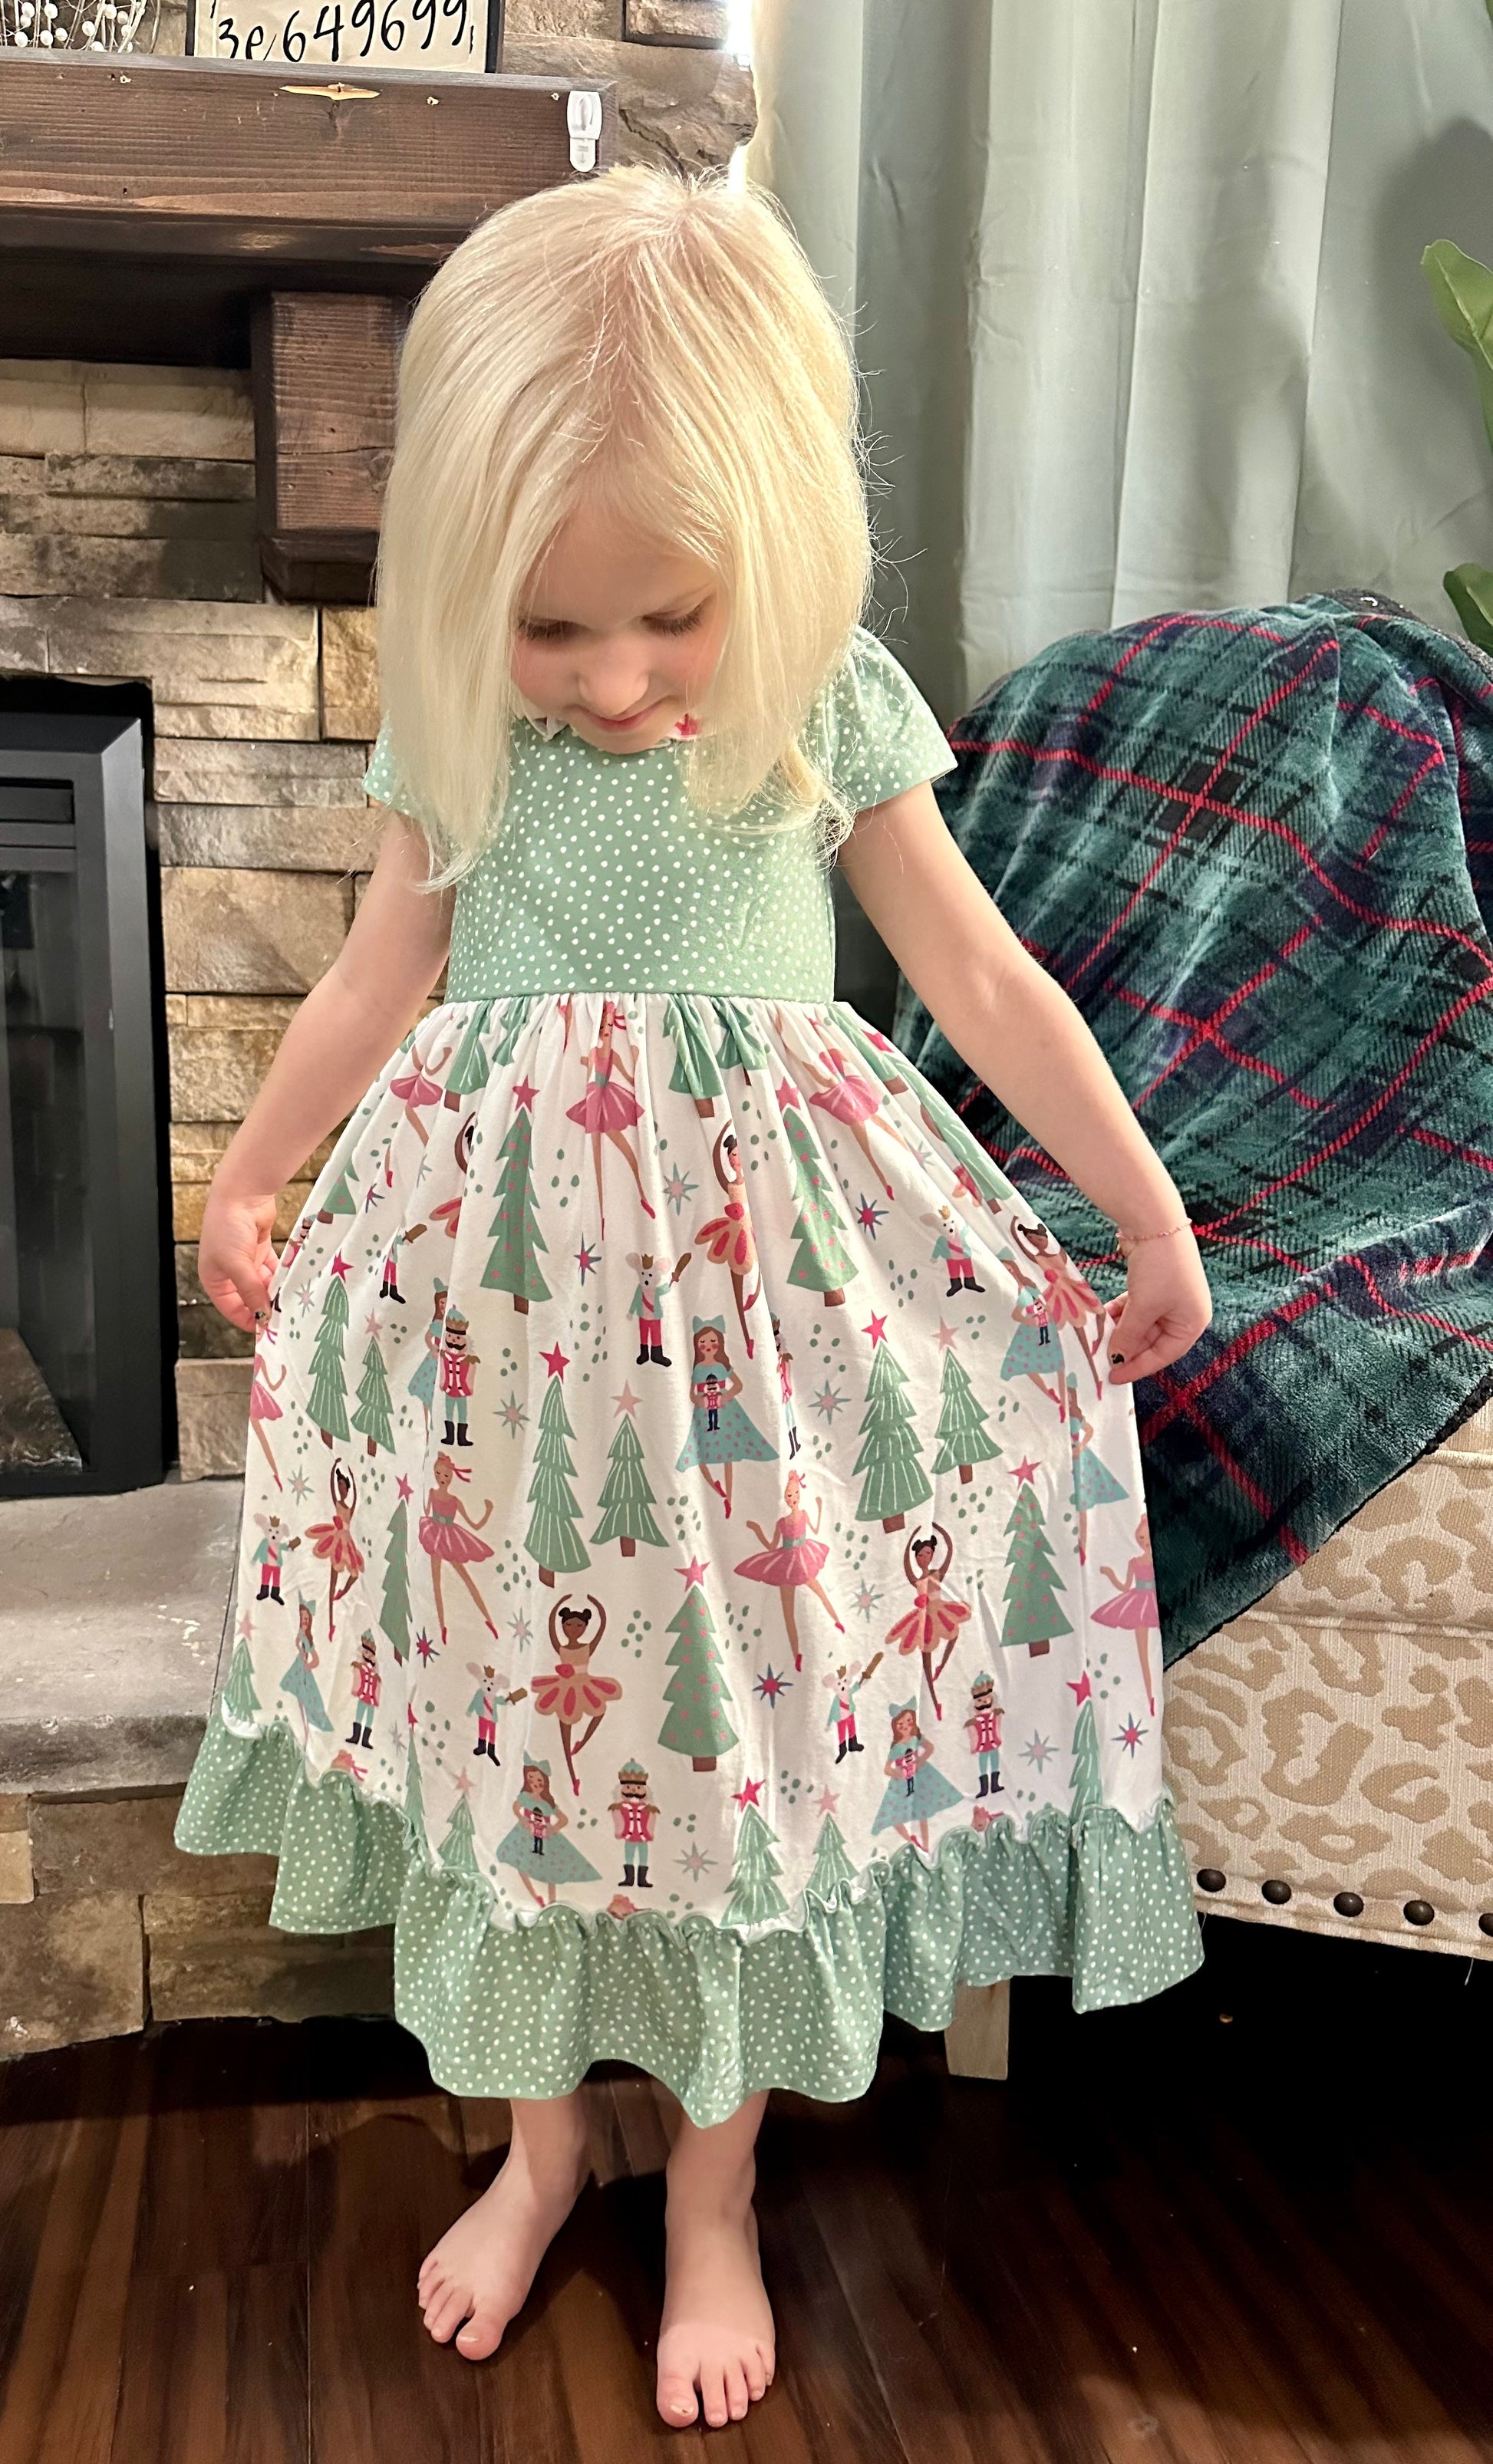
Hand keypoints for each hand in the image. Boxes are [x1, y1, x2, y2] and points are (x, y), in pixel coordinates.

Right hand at [199, 1178, 279, 1332]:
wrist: (242, 1193)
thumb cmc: (227, 1227)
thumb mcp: (237, 1265)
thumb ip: (251, 1292)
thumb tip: (262, 1316)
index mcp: (214, 1278)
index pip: (231, 1308)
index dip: (247, 1319)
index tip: (267, 1330)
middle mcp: (228, 1271)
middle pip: (249, 1296)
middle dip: (265, 1305)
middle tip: (285, 1316)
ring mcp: (245, 1259)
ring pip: (263, 1283)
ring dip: (275, 1290)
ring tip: (291, 1300)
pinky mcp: (260, 1248)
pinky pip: (273, 1268)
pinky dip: (281, 1274)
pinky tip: (292, 1282)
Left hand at [1104, 1232, 1211, 1383]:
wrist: (1155, 1222)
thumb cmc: (1158, 1269)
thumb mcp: (1143, 1308)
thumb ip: (1129, 1336)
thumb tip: (1116, 1358)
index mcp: (1193, 1322)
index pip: (1164, 1355)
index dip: (1137, 1367)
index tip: (1113, 1377)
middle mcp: (1184, 1312)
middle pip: (1152, 1340)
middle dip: (1126, 1347)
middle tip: (1100, 1357)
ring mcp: (1169, 1297)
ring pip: (1141, 1324)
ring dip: (1120, 1330)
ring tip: (1098, 1337)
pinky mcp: (1154, 1284)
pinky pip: (1136, 1307)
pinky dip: (1121, 1313)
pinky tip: (1102, 1316)